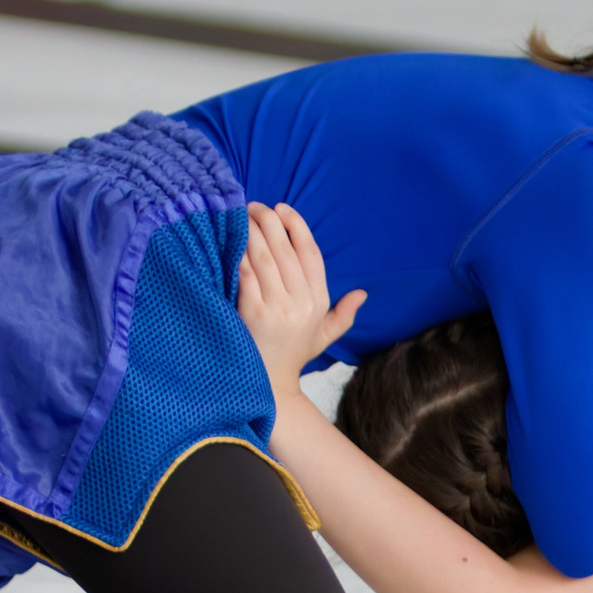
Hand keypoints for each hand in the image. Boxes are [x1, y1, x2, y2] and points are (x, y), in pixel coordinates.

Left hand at [239, 202, 364, 399]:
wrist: (269, 386)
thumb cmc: (293, 355)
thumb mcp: (324, 336)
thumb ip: (343, 314)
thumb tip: (362, 294)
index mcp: (319, 302)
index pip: (311, 254)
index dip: (297, 227)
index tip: (282, 208)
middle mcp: (301, 303)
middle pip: (286, 250)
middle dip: (269, 221)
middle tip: (255, 206)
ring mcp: (277, 308)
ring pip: (265, 257)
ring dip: (252, 231)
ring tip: (241, 215)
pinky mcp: (253, 313)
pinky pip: (246, 274)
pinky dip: (238, 253)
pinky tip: (231, 239)